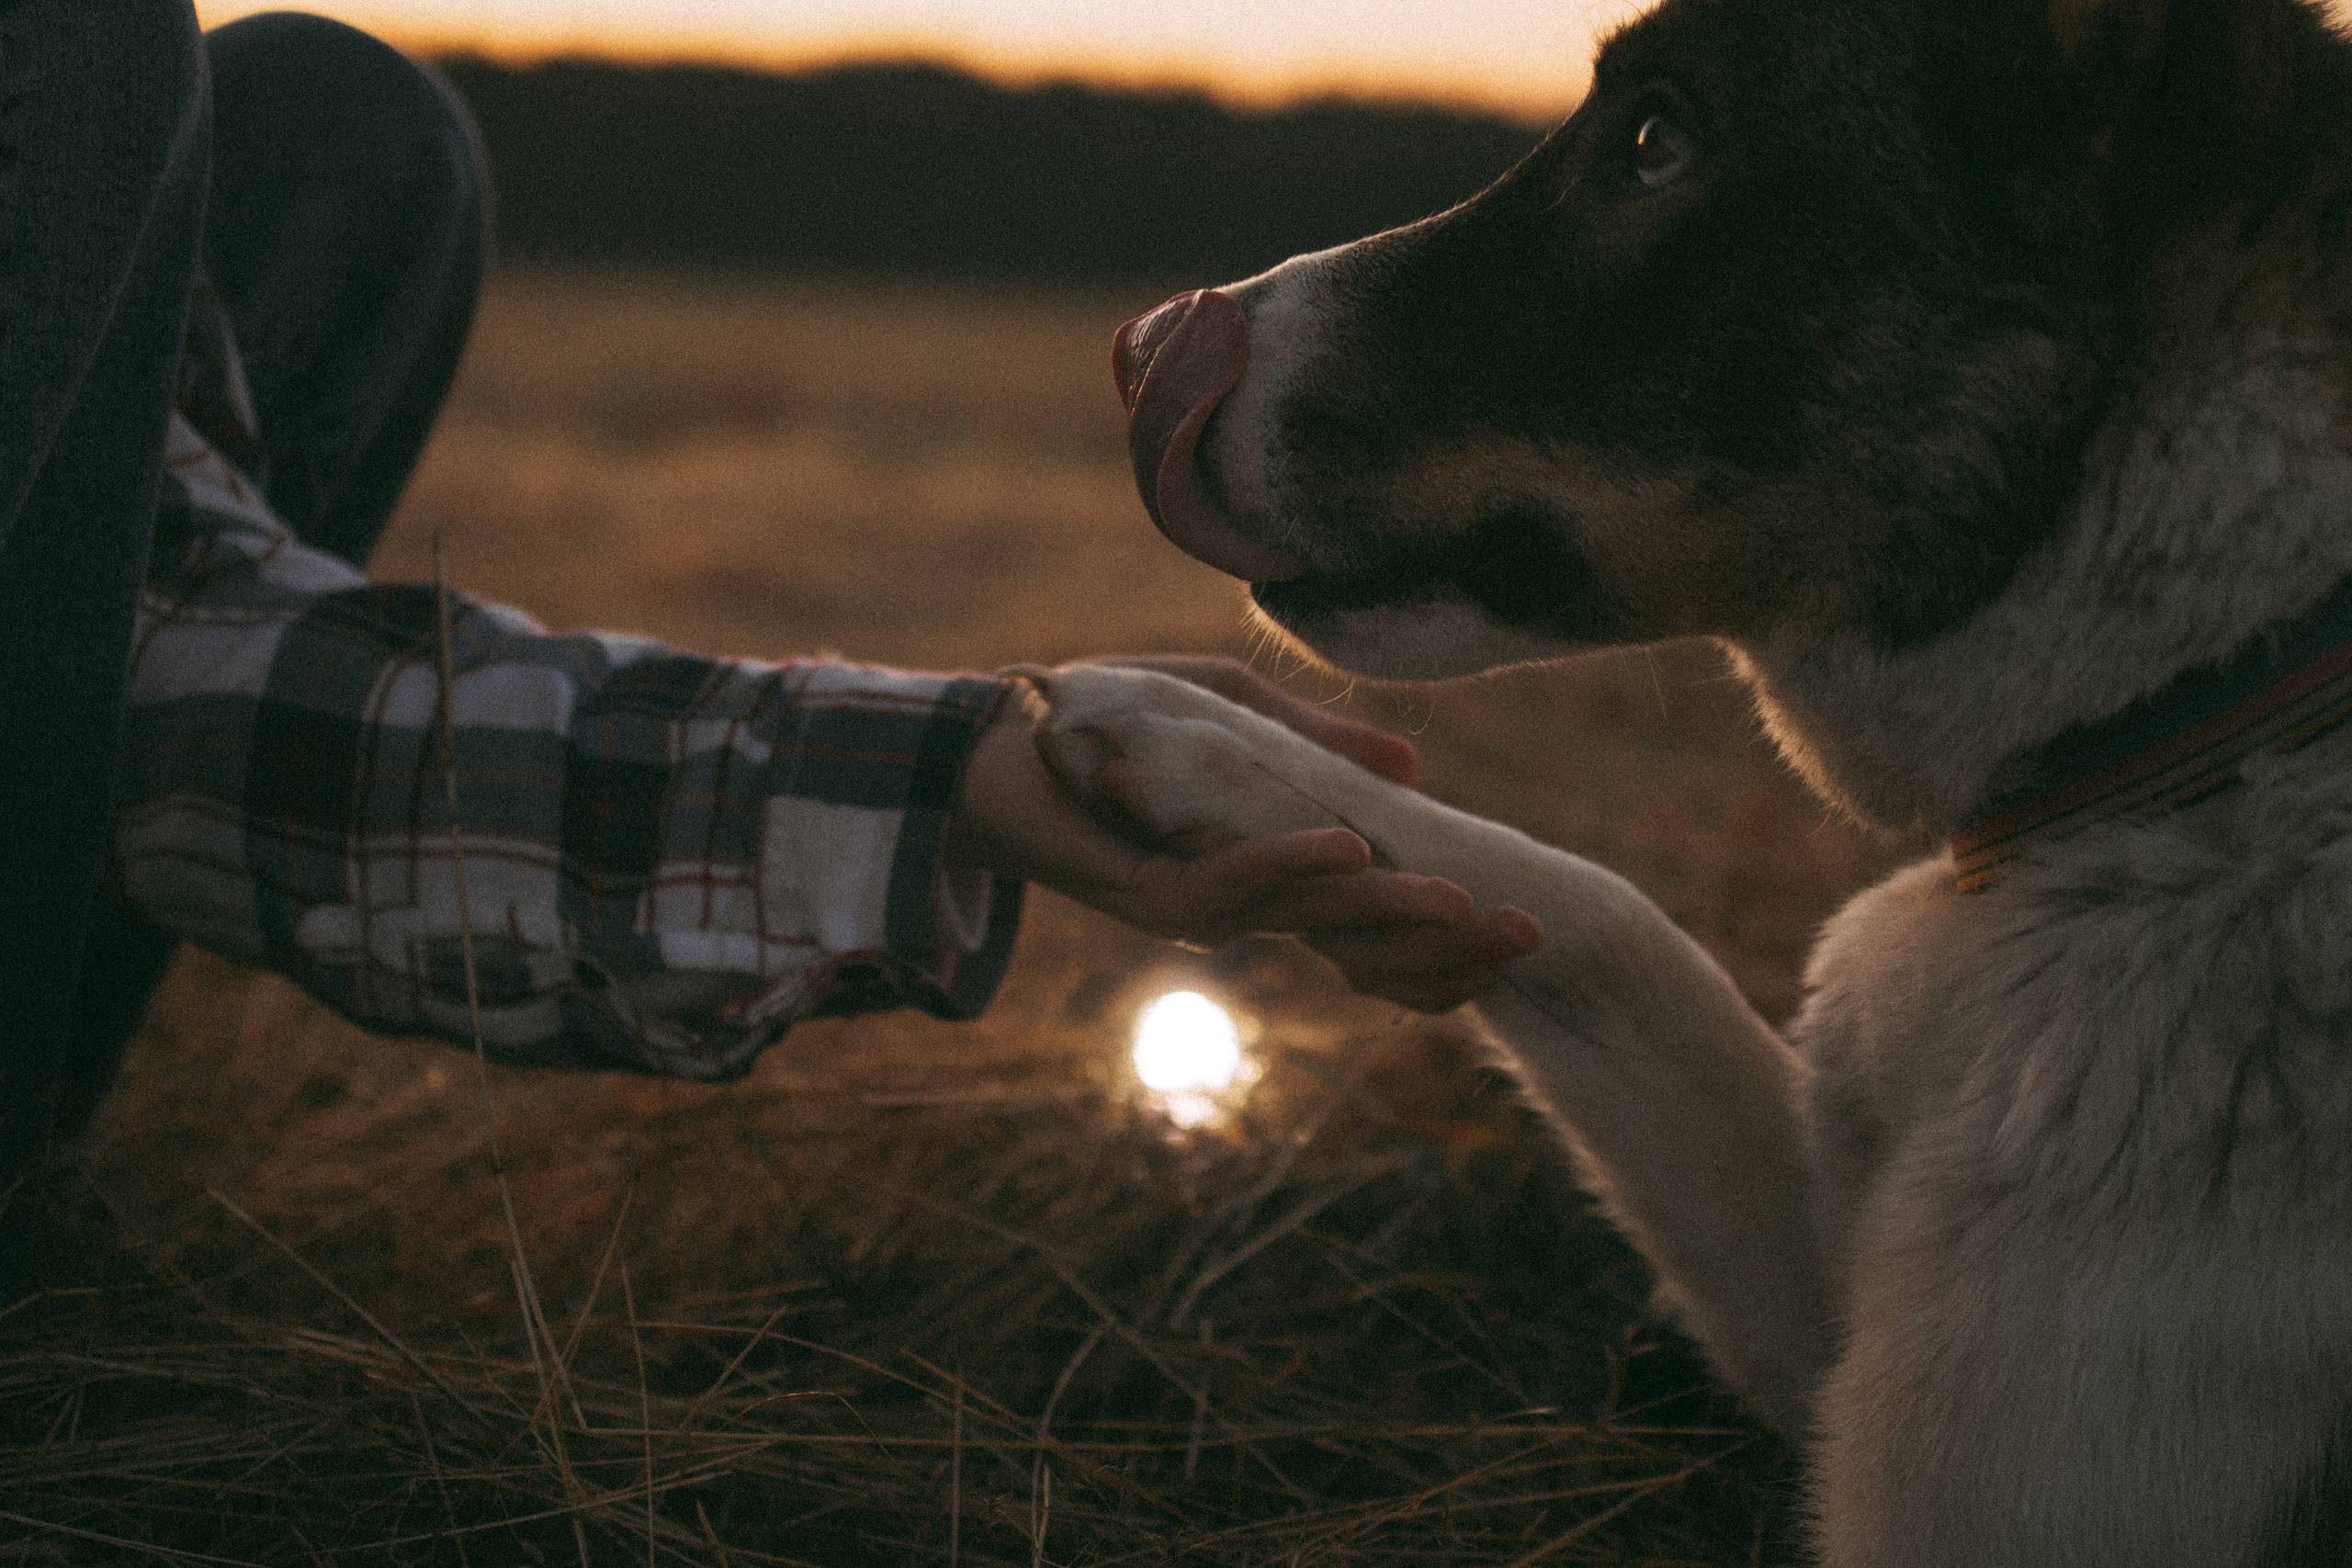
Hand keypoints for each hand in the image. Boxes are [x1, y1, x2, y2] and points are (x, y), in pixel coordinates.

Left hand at [942, 660, 1540, 1012]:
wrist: (992, 738)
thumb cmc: (1112, 724)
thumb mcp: (1233, 716)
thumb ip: (1315, 742)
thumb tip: (1411, 765)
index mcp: (1272, 866)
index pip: (1377, 910)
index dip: (1446, 930)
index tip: (1528, 924)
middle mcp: (1242, 900)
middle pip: (1360, 936)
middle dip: (1445, 941)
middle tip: (1531, 937)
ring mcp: (1195, 903)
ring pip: (1306, 919)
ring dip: (1385, 913)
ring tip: (1462, 906)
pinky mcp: (1142, 890)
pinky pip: (1228, 882)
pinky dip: (1288, 861)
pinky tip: (1348, 849)